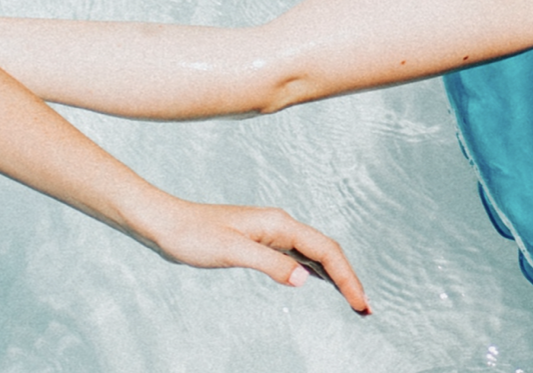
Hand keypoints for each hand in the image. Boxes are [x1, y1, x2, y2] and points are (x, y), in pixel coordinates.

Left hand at [144, 199, 370, 314]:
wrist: (166, 223)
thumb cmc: (193, 234)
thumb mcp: (231, 251)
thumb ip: (268, 263)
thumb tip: (304, 279)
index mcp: (278, 223)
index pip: (326, 251)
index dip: (348, 278)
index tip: (361, 305)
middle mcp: (279, 225)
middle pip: (326, 251)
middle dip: (349, 279)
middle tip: (366, 310)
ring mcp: (270, 234)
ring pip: (314, 254)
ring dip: (335, 276)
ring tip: (353, 301)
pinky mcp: (260, 243)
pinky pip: (297, 257)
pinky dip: (315, 272)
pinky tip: (319, 284)